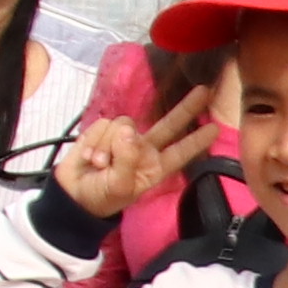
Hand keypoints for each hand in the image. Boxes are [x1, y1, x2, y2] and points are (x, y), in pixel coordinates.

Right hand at [58, 77, 227, 219]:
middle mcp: (143, 149)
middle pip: (168, 124)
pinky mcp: (103, 131)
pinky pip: (104, 125)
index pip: (180, 152)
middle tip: (205, 90)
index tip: (215, 128)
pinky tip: (90, 158)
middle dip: (186, 107)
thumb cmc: (102, 197)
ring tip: (101, 166)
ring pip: (125, 125)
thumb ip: (127, 159)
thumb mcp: (120, 186)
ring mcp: (124, 138)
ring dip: (109, 146)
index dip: (197, 141)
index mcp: (154, 167)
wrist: (72, 195)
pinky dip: (95, 142)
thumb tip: (128, 132)